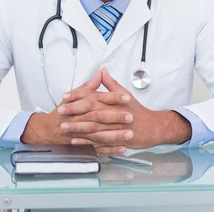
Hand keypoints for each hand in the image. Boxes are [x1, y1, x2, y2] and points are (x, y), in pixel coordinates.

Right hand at [20, 70, 129, 153]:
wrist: (49, 129)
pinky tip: (122, 148)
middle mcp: (80, 119)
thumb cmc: (64, 112)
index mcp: (80, 105)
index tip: (126, 97)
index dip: (112, 98)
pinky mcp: (84, 145)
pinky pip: (98, 149)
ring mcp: (81, 134)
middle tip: (130, 116)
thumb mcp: (75, 96)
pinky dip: (110, 150)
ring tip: (129, 134)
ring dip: (115, 136)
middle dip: (115, 117)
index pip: (97, 99)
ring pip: (99, 135)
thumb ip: (89, 86)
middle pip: (98, 117)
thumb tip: (100, 73)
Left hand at [60, 68, 191, 149]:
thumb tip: (101, 71)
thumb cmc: (137, 111)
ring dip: (78, 128)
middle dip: (74, 112)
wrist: (153, 128)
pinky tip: (76, 142)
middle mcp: (114, 114)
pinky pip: (100, 143)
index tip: (65, 96)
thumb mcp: (125, 94)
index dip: (78, 96)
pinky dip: (87, 142)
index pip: (93, 96)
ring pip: (94, 128)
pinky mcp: (117, 141)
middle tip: (59, 111)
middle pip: (92, 112)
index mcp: (114, 102)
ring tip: (64, 127)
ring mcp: (116, 128)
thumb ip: (111, 84)